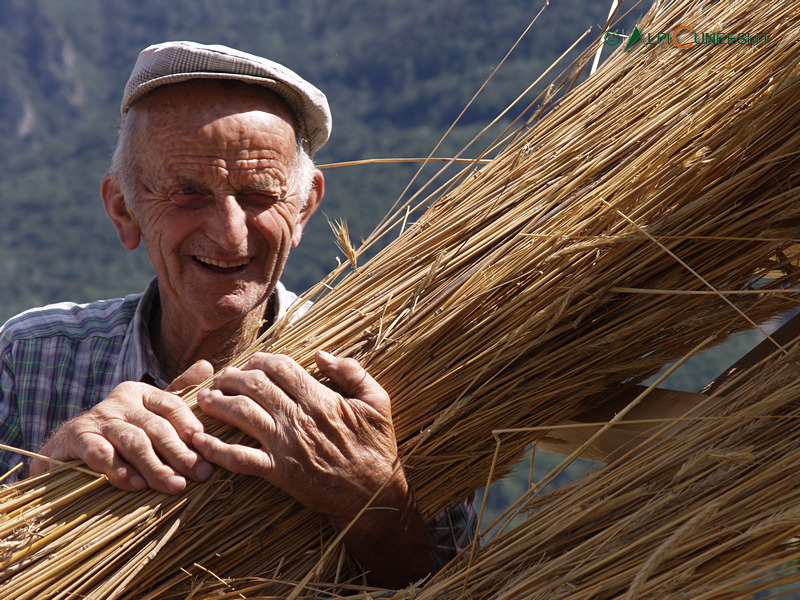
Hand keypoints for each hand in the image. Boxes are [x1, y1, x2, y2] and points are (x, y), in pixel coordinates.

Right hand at [31, 361, 214, 492]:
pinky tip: (135, 484)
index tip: (205, 445)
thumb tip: (207, 365)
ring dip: (155, 465)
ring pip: (132, 441)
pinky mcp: (77, 438)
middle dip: (180, 452)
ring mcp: (97, 419)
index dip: (189, 425)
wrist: (67, 448)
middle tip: (200, 472)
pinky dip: (118, 469)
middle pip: (155, 426)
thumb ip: (178, 394)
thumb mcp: (149, 413)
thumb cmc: (119, 433)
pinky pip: (100, 453)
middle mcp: (120, 402)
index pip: (172, 405)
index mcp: (141, 393)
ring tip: (174, 485)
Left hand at [193, 351, 438, 586]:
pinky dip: (216, 449)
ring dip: (218, 403)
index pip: (281, 367)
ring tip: (204, 400)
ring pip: (242, 414)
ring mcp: (285, 446)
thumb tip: (321, 355)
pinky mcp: (278, 473)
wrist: (372, 495)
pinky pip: (239, 459)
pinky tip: (201, 441)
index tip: (252, 362)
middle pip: (255, 386)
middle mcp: (298, 419)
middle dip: (232, 376)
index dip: (261, 359)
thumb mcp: (378, 401)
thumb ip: (352, 372)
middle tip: (221, 377)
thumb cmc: (376, 447)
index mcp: (321, 399)